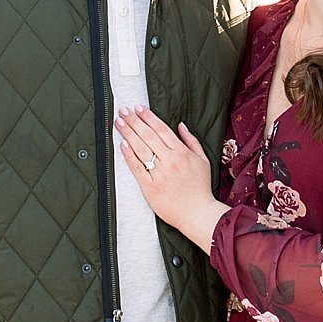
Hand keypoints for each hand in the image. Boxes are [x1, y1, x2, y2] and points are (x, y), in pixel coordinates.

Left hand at [113, 106, 225, 252]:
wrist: (197, 213)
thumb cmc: (200, 187)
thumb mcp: (203, 160)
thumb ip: (191, 141)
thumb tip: (180, 125)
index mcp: (182, 153)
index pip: (162, 130)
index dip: (149, 117)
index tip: (139, 108)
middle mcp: (170, 161)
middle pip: (148, 136)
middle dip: (135, 121)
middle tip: (124, 110)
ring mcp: (159, 174)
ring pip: (141, 149)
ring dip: (128, 133)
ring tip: (120, 122)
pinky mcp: (150, 187)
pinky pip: (137, 168)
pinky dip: (129, 155)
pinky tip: (122, 144)